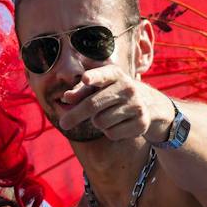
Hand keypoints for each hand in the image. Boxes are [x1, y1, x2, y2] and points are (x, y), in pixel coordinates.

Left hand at [56, 65, 175, 143]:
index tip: (85, 79)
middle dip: (75, 115)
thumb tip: (66, 97)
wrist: (144, 103)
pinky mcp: (141, 122)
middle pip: (93, 105)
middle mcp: (127, 87)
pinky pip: (111, 133)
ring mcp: (136, 105)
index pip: (103, 75)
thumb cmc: (110, 92)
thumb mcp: (96, 88)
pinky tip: (117, 123)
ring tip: (106, 115)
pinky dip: (108, 132)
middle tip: (63, 124)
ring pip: (100, 122)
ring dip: (97, 122)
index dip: (94, 77)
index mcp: (115, 74)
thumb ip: (80, 91)